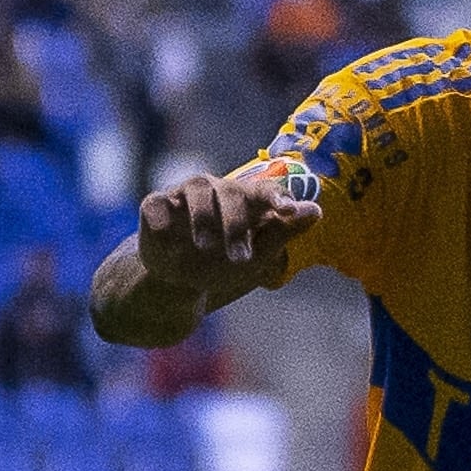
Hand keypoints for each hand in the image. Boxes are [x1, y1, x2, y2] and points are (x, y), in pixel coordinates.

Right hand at [135, 167, 315, 308]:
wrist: (179, 281)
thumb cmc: (223, 263)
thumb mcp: (257, 255)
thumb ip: (284, 232)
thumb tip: (316, 211)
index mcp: (245, 200)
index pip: (265, 190)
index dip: (277, 197)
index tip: (287, 211)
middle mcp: (216, 190)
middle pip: (230, 191)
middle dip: (236, 225)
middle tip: (240, 258)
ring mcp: (183, 195)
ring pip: (197, 189)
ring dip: (204, 219)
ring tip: (205, 247)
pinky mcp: (154, 205)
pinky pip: (157, 204)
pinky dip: (163, 220)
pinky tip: (168, 238)